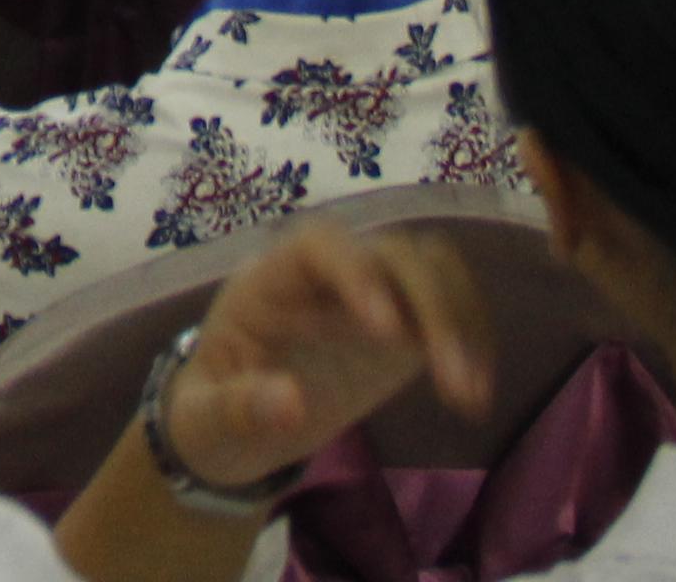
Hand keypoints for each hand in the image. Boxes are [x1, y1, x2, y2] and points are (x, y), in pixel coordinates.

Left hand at [164, 225, 493, 486]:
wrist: (229, 428)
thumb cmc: (207, 414)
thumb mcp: (203, 420)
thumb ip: (238, 408)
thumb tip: (291, 402)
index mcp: (268, 280)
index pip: (319, 246)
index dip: (357, 273)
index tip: (386, 330)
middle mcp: (324, 277)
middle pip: (390, 252)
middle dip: (429, 304)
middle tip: (452, 377)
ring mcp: (367, 298)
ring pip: (429, 272)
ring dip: (458, 320)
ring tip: (468, 391)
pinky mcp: (398, 332)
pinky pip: (445, 310)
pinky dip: (467, 342)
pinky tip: (472, 396)